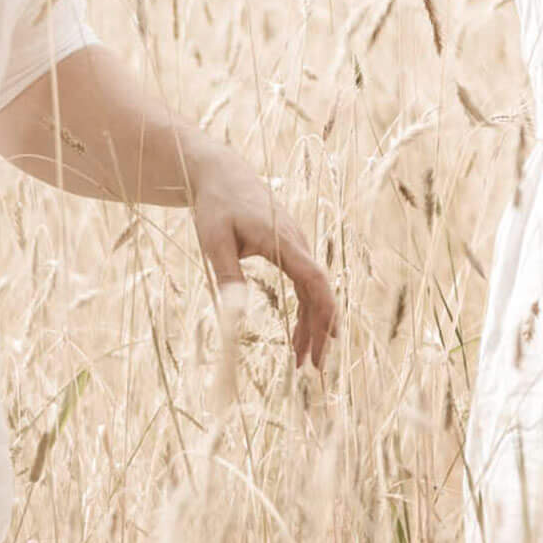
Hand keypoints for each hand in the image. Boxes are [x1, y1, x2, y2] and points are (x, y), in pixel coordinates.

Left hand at [188, 148, 337, 367]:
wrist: (220, 173)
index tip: (329, 341)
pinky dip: (303, 310)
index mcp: (282, 239)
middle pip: (318, 291)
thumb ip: (228, 275)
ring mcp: (294, 244)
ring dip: (311, 325)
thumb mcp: (214, 240)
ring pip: (312, 290)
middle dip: (320, 329)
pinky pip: (303, 283)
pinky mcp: (287, 247)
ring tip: (302, 362)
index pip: (314, 279)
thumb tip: (235, 315)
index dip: (325, 310)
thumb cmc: (215, 205)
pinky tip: (296, 335)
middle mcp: (295, 242)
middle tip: (314, 369)